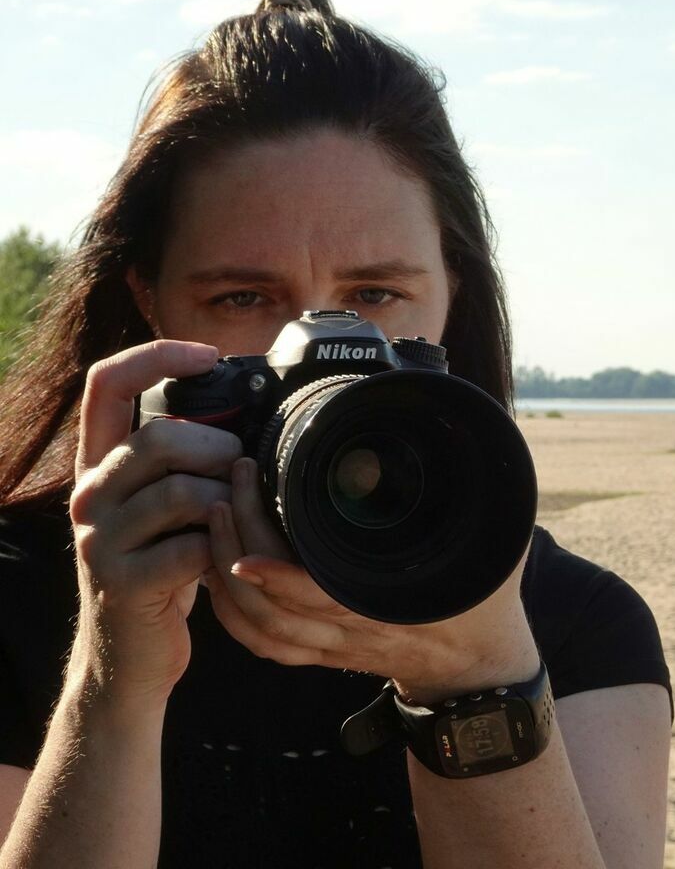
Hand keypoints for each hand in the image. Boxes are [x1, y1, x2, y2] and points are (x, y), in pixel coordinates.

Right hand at [68, 340, 241, 706]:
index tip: (208, 355)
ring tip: (240, 520)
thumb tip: (249, 414)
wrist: (130, 656)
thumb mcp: (165, 509)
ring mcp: (99, 540)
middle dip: (220, 450)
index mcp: (100, 465)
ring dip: (229, 502)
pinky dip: (226, 550)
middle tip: (243, 474)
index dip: (156, 356)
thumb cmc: (165, 570)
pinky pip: (193, 546)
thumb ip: (184, 463)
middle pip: (160, 438)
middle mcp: (89, 495)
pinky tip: (229, 560)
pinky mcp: (123, 582)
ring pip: (181, 491)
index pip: (107, 384)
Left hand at [205, 457, 539, 699]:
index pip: (320, 600)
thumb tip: (464, 448)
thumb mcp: (495, 551)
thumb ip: (479, 504)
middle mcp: (350, 633)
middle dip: (237, 550)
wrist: (479, 668)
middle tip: (230, 489)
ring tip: (216, 519)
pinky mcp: (322, 653)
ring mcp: (332, 647)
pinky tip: (216, 571)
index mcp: (389, 609)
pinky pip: (263, 643)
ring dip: (224, 581)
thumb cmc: (485, 603)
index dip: (278, 578)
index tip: (244, 545)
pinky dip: (231, 613)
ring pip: (259, 629)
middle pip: (273, 608)